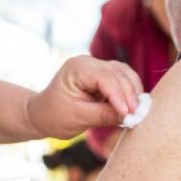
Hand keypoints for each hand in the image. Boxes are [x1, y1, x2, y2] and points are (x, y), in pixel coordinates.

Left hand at [25, 56, 142, 138]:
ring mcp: (96, 66)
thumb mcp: (79, 118)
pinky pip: (122, 79)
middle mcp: (88, 62)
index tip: (128, 114)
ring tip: (137, 112)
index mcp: (77, 68)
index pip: (105, 77)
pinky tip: (132, 107)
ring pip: (124, 73)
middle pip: (118, 73)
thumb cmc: (55, 115)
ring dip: (133, 91)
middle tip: (138, 116)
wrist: (43, 114)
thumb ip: (105, 115)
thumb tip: (131, 117)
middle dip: (130, 94)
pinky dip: (130, 91)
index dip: (120, 95)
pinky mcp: (103, 75)